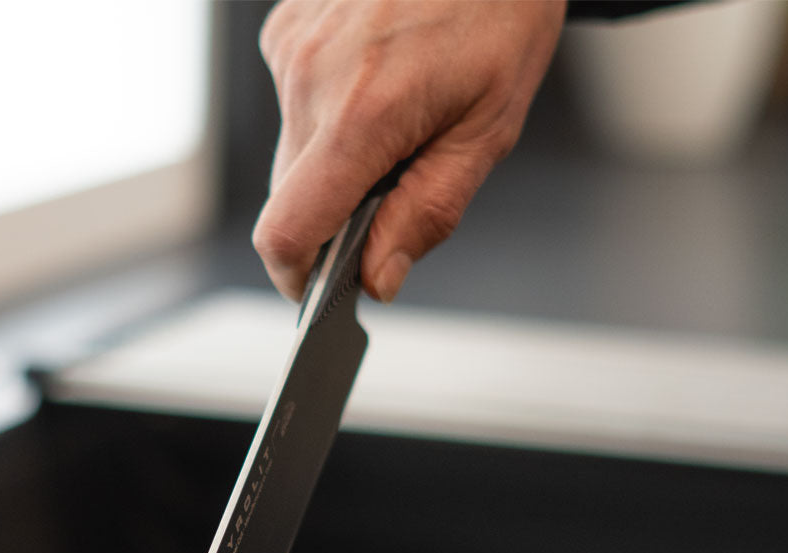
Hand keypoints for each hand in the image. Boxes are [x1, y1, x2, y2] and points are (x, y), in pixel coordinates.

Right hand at [253, 0, 565, 302]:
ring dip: (336, 159)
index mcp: (362, 115)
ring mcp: (291, 48)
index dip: (297, 278)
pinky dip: (330, 112)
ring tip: (398, 110)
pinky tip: (378, 75)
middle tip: (397, 183)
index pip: (287, 232)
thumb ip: (427, 212)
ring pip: (295, 152)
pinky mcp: (285, 28)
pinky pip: (296, 102)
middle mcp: (310, 80)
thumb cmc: (501, 8)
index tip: (318, 290)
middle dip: (334, 214)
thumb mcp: (488, 127)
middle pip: (291, 199)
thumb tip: (379, 277)